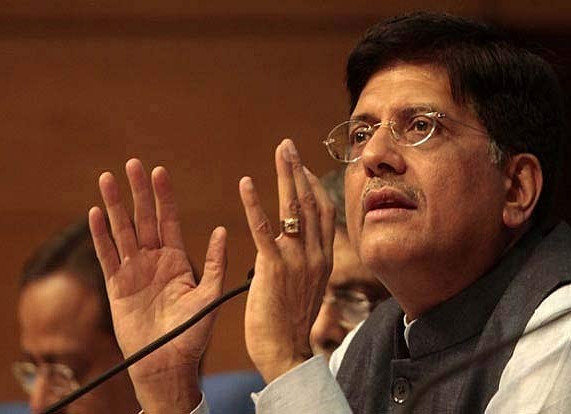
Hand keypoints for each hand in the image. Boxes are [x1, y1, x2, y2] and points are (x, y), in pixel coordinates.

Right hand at [88, 159, 225, 412]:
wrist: (168, 362)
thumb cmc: (192, 333)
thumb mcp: (209, 294)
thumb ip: (215, 263)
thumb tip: (223, 229)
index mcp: (177, 259)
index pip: (169, 219)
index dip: (164, 196)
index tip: (160, 171)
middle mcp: (154, 260)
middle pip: (144, 218)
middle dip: (138, 191)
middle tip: (133, 164)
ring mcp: (133, 271)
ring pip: (122, 231)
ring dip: (114, 205)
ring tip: (108, 178)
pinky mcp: (116, 286)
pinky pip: (107, 256)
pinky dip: (100, 235)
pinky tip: (95, 213)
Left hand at [240, 139, 335, 382]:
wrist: (285, 353)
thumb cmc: (290, 324)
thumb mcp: (306, 288)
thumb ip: (302, 263)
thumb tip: (289, 245)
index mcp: (323, 259)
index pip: (323, 213)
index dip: (312, 186)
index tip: (300, 167)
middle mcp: (315, 254)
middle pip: (310, 202)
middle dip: (299, 170)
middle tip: (288, 146)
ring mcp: (296, 260)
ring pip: (293, 209)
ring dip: (284, 176)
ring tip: (279, 151)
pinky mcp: (273, 269)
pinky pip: (263, 230)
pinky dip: (255, 204)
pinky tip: (247, 183)